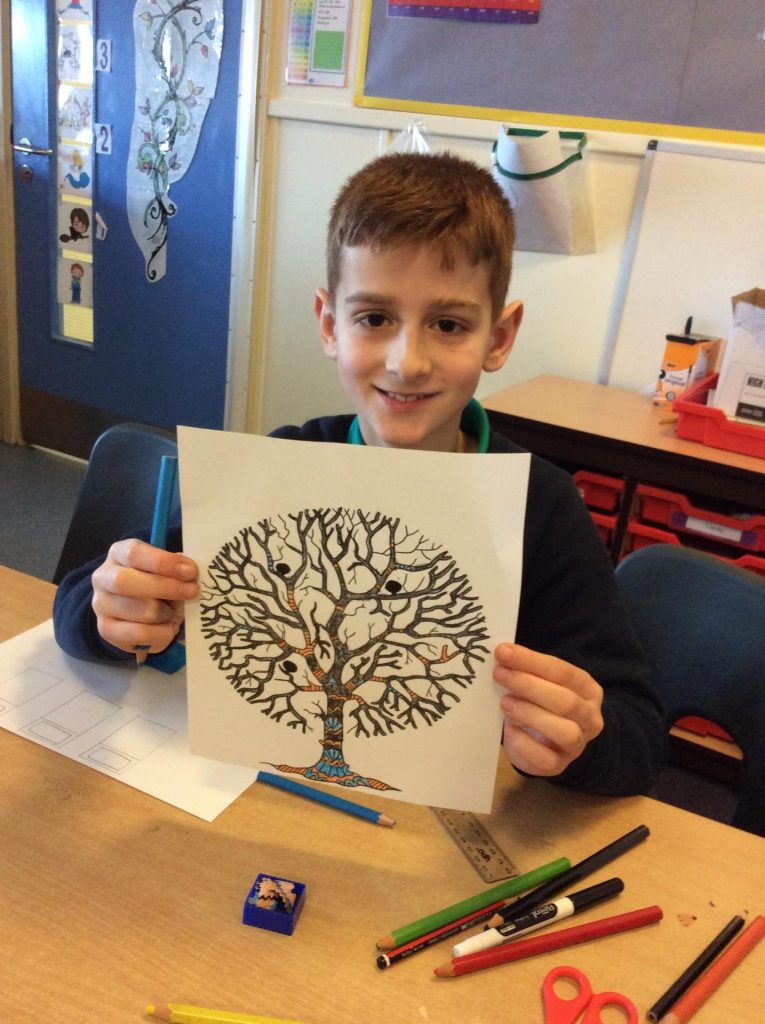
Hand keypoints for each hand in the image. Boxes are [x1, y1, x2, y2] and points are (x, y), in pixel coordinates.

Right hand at [91, 539, 198, 655]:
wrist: (135, 613)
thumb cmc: (156, 583)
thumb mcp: (165, 570)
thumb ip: (176, 568)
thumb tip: (190, 570)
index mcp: (118, 554)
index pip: (134, 553)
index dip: (163, 562)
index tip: (190, 571)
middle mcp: (103, 577)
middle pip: (125, 581)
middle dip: (165, 587)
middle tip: (192, 591)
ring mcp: (101, 605)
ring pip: (138, 610)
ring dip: (166, 613)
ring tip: (176, 612)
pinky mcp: (106, 630)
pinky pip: (140, 634)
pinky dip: (162, 632)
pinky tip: (169, 627)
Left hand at [494, 642, 603, 776]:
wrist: (546, 743)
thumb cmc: (541, 704)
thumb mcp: (540, 683)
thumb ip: (527, 671)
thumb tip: (502, 655)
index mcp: (587, 689)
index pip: (563, 672)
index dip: (532, 661)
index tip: (503, 652)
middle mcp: (589, 717)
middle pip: (566, 701)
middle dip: (529, 685)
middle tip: (499, 674)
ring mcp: (578, 744)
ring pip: (564, 731)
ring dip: (530, 714)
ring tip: (504, 703)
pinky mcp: (559, 765)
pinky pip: (546, 758)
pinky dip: (524, 743)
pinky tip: (509, 729)